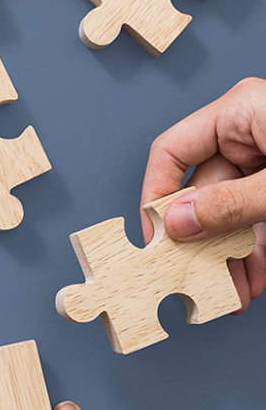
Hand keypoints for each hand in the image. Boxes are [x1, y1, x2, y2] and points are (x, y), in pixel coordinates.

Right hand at [142, 77, 265, 311]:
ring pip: (233, 216)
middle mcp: (251, 135)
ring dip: (229, 260)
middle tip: (190, 281)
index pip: (171, 152)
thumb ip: (232, 203)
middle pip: (203, 194)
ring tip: (227, 296)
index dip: (156, 198)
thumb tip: (177, 224)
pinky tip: (251, 283)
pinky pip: (259, 223)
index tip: (155, 241)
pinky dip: (256, 255)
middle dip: (202, 245)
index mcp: (241, 113)